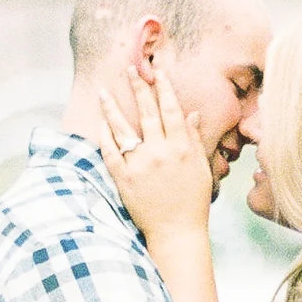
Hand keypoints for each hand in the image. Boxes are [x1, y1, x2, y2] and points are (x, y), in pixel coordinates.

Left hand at [98, 63, 216, 248]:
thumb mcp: (200, 168)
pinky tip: (101, 123)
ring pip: (122, 128)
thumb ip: (192, 139)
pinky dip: (105, 136)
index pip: (170, 109)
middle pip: (146, 112)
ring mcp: (139, 166)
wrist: (176, 232)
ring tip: (103, 91)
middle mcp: (159, 153)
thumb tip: (191, 113)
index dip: (163, 88)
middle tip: (130, 69)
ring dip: (111, 107)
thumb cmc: (192, 201)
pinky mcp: (123, 179)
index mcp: (181, 148)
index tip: (156, 72)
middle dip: (138, 87)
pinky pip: (110, 152)